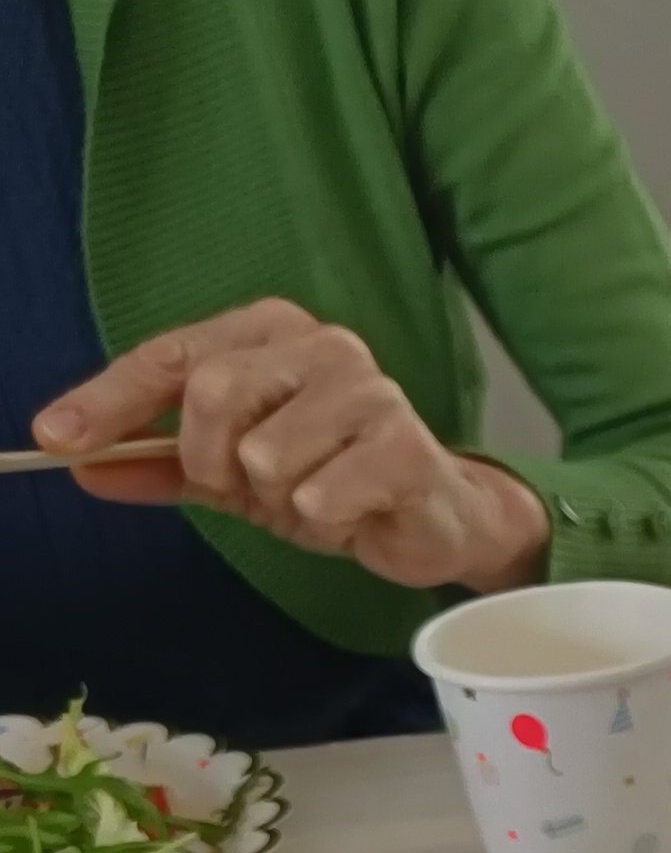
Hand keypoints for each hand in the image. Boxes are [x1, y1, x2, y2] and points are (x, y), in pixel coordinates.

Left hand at [33, 301, 549, 594]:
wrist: (433, 517)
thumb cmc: (333, 478)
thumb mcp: (232, 473)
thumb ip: (159, 462)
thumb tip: (79, 462)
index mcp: (273, 332)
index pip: (171, 356)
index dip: (108, 400)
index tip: (55, 439)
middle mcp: (323, 344)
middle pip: (215, 393)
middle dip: (212, 460)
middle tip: (244, 485)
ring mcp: (371, 390)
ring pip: (266, 453)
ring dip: (277, 498)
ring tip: (313, 500)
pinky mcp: (407, 446)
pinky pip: (320, 494)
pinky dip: (321, 520)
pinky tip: (350, 514)